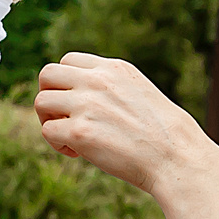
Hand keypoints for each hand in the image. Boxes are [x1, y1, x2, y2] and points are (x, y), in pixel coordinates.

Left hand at [35, 53, 218, 194]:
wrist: (176, 157)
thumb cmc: (162, 133)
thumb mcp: (139, 91)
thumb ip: (110, 86)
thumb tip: (81, 95)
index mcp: (113, 68)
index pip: (68, 61)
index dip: (66, 83)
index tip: (78, 104)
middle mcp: (97, 80)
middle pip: (47, 74)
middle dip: (51, 98)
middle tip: (65, 119)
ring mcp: (86, 104)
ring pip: (41, 102)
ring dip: (50, 121)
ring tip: (71, 138)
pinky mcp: (80, 132)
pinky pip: (47, 131)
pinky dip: (57, 144)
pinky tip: (77, 153)